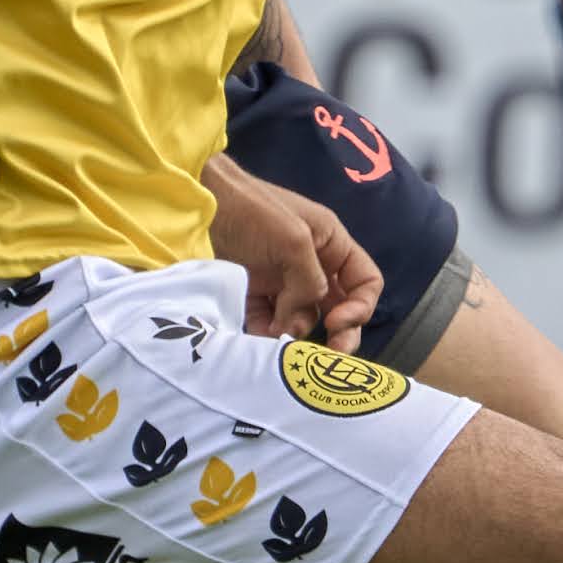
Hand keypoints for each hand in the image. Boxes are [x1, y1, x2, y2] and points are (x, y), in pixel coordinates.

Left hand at [208, 157, 379, 347]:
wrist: (196, 207)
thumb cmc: (250, 210)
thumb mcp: (292, 239)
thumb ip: (310, 281)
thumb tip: (302, 320)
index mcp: (331, 244)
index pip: (365, 282)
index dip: (360, 306)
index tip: (336, 321)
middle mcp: (312, 265)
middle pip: (339, 308)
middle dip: (338, 333)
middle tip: (328, 355)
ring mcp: (282, 281)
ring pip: (302, 320)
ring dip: (294, 332)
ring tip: (276, 334)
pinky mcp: (253, 294)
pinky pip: (268, 323)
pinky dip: (266, 333)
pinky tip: (257, 334)